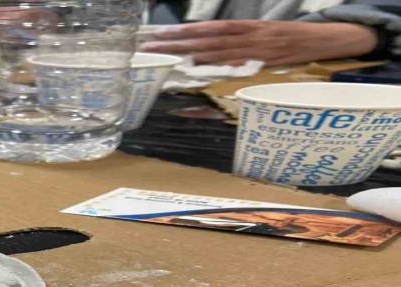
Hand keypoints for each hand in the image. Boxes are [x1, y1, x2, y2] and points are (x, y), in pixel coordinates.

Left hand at [141, 20, 377, 65]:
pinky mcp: (268, 61)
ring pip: (217, 51)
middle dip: (176, 42)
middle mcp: (250, 36)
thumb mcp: (265, 35)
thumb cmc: (293, 40)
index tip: (159, 34)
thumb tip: (207, 53)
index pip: (209, 28)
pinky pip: (239, 64)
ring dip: (189, 54)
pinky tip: (198, 67)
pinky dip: (218, 66)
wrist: (329, 40)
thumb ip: (238, 45)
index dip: (184, 32)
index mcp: (248, 27)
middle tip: (149, 45)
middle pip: (206, 39)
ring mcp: (258, 50)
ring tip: (163, 56)